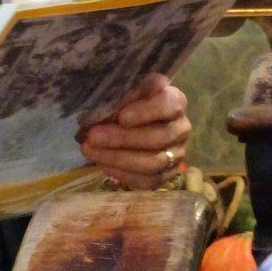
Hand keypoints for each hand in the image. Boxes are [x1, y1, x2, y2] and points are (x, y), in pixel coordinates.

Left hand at [78, 73, 190, 189]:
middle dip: (122, 139)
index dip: (145, 112)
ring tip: (90, 150)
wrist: (132, 119)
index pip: (168, 105)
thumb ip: (121, 93)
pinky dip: (124, 173)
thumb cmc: (127, 99)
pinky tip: (102, 163)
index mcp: (175, 100)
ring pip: (153, 163)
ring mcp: (177, 153)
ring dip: (118, 158)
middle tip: (93, 136)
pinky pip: (148, 181)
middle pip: (157, 138)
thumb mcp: (125, 89)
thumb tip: (106, 103)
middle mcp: (181, 127)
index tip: (121, 117)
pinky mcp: (168, 173)